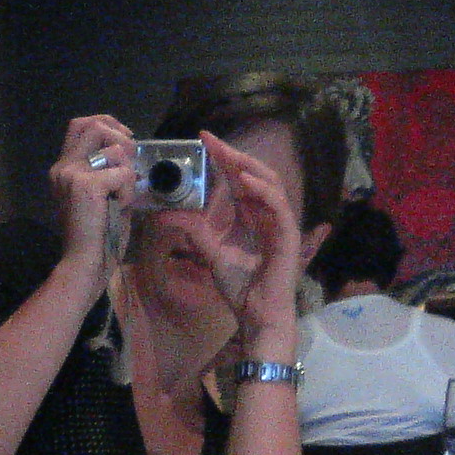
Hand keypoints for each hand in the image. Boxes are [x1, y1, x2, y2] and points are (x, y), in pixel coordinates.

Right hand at [46, 115, 136, 295]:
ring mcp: (72, 173)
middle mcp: (63, 166)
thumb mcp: (103, 195)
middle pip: (95, 124)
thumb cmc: (98, 234)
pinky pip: (123, 173)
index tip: (124, 140)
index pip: (80, 124)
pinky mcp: (86, 185)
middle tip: (131, 162)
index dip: (107, 123)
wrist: (85, 262)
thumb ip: (109, 170)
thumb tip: (131, 155)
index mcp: (64, 168)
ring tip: (122, 196)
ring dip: (128, 171)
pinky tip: (121, 207)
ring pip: (114, 149)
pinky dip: (130, 190)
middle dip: (121, 138)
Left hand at [177, 133, 304, 356]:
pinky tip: (244, 180)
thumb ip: (194, 231)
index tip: (204, 141)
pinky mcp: (288, 235)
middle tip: (211, 139)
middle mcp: (267, 214)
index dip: (224, 158)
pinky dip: (262, 190)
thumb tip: (166, 214)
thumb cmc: (241, 287)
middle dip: (233, 155)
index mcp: (251, 215)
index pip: (239, 179)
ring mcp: (280, 222)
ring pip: (269, 183)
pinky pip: (278, 205)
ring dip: (248, 166)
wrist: (257, 314)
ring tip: (227, 154)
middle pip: (254, 174)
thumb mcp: (210, 252)